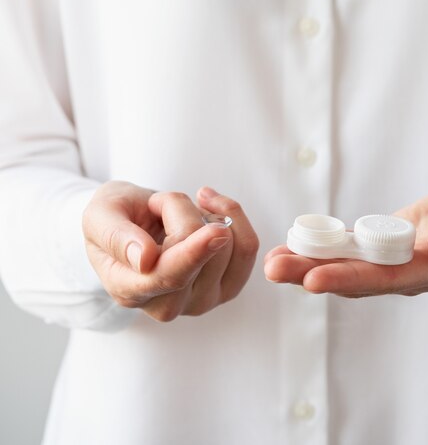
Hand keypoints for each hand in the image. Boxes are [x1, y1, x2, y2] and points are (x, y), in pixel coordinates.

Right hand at [83, 181, 258, 320]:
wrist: (132, 225)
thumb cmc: (115, 219)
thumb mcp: (100, 215)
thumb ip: (115, 236)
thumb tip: (144, 260)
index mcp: (129, 291)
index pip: (168, 277)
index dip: (193, 253)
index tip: (216, 231)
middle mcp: (167, 306)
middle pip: (202, 255)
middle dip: (184, 212)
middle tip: (158, 202)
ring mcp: (200, 301)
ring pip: (228, 248)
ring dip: (205, 214)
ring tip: (177, 213)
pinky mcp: (227, 288)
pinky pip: (247, 249)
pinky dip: (233, 219)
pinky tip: (208, 210)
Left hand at [264, 177, 427, 296]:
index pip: (388, 279)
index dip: (350, 279)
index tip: (313, 278)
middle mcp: (410, 273)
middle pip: (357, 279)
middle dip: (313, 275)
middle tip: (274, 269)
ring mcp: (396, 262)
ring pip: (349, 269)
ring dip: (309, 266)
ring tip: (273, 262)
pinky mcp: (386, 247)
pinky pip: (352, 251)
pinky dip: (323, 250)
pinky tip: (294, 247)